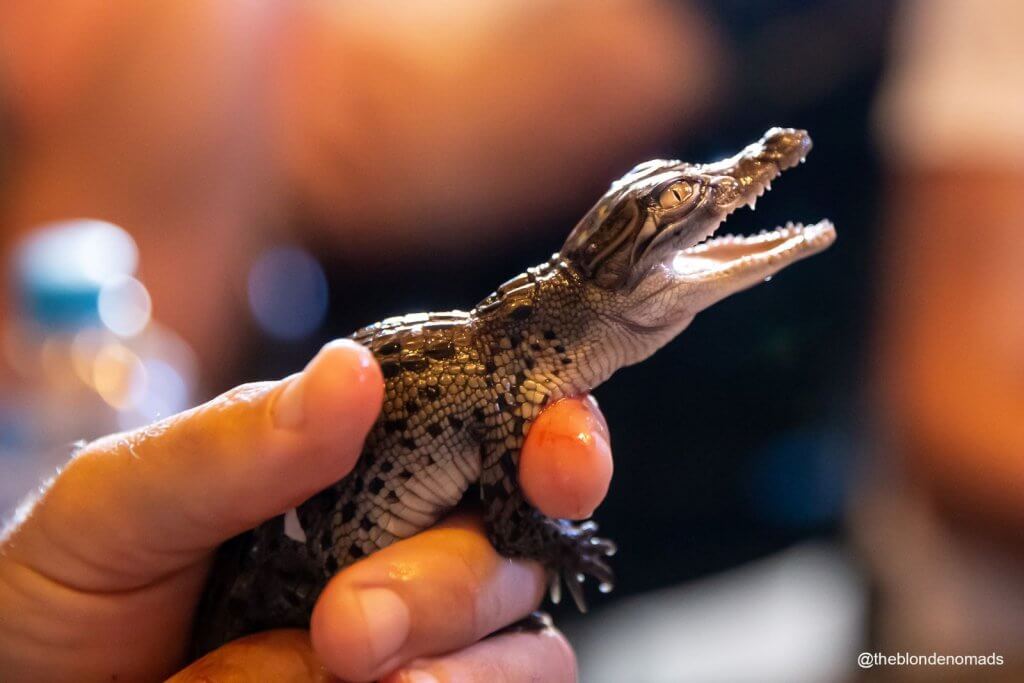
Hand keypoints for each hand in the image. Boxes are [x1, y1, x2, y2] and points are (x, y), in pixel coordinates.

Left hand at [0, 340, 612, 680]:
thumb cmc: (64, 595)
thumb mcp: (119, 506)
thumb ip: (234, 443)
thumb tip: (354, 371)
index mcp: (362, 460)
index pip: (496, 426)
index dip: (556, 433)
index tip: (560, 460)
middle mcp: (409, 541)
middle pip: (514, 545)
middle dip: (447, 583)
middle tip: (345, 624)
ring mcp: (421, 636)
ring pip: (521, 640)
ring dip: (445, 657)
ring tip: (330, 666)